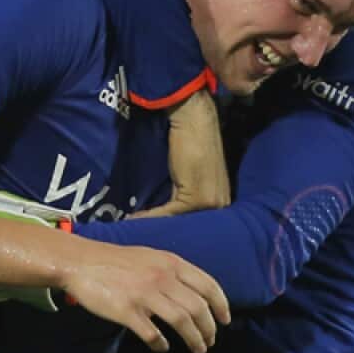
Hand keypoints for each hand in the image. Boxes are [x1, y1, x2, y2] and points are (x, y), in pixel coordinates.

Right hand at [62, 241, 229, 352]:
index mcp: (172, 263)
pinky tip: (162, 348)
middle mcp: (163, 278)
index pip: (208, 285)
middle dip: (209, 328)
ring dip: (194, 339)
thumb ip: (173, 271)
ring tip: (197, 349)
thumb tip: (195, 292)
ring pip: (182, 322)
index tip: (225, 321)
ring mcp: (145, 295)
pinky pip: (152, 334)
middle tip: (210, 341)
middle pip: (198, 308)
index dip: (221, 306)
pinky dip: (161, 344)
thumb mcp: (152, 256)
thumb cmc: (118, 261)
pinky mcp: (126, 311)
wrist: (81, 262)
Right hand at [135, 90, 231, 218]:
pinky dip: (149, 215)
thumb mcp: (190, 175)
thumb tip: (166, 215)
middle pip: (186, 223)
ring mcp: (211, 203)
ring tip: (132, 226)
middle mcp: (220, 204)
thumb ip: (185, 195)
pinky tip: (134, 218)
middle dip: (161, 227)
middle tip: (138, 230)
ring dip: (152, 223)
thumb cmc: (192, 142)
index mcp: (221, 200)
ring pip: (176, 219)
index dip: (169, 225)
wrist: (195, 121)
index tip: (150, 229)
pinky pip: (169, 212)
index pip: (193, 221)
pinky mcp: (197, 198)